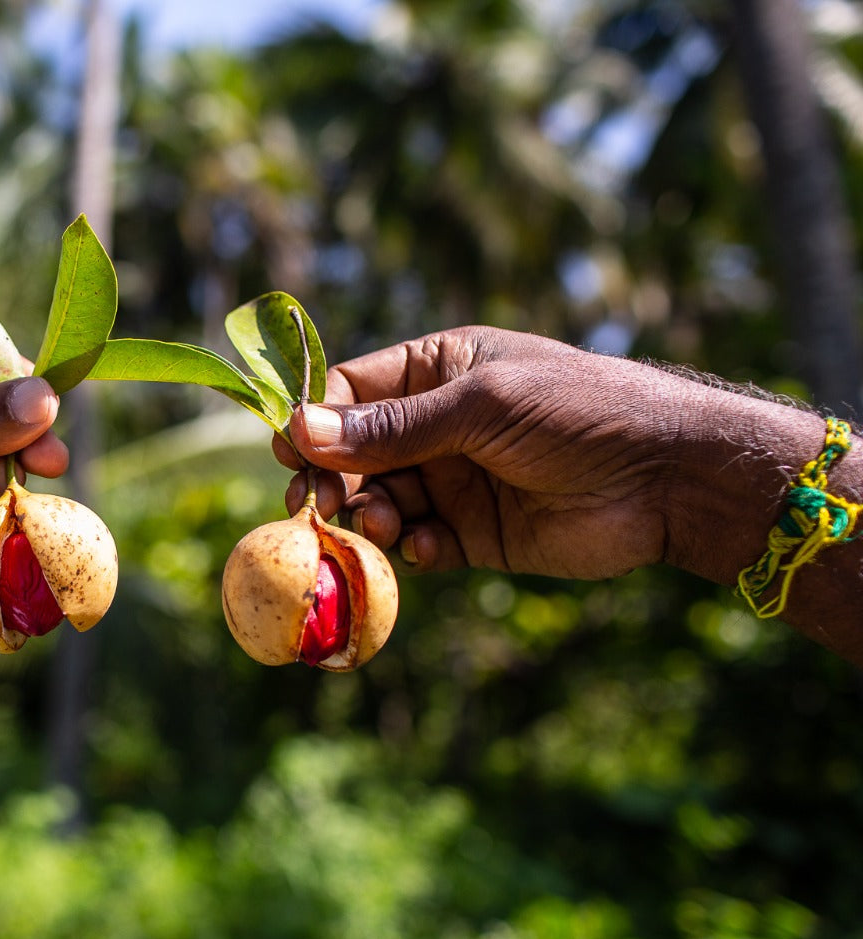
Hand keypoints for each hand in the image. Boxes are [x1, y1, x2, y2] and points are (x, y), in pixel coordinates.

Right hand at [275, 326, 818, 582]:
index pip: (351, 392)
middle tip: (313, 506)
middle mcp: (436, 425)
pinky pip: (416, 545)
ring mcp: (452, 481)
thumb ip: (392, 427)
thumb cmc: (578, 413)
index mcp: (437, 371)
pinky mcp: (472, 535)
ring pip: (378, 503)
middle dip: (331, 480)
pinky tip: (430, 548)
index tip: (290, 453)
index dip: (315, 422)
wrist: (666, 477)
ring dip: (369, 517)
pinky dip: (411, 549)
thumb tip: (299, 431)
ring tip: (384, 525)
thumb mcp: (480, 406)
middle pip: (352, 455)